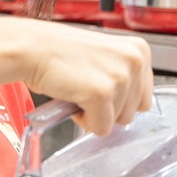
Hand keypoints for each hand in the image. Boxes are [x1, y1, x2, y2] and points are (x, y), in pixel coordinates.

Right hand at [20, 20, 152, 134]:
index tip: (99, 86)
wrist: (31, 48)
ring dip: (95, 114)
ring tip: (78, 90)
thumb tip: (132, 105)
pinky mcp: (102, 94)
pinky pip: (101, 128)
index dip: (119, 99)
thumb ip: (124, 76)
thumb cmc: (60, 52)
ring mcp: (120, 77)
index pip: (145, 97)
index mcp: (139, 50)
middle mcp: (135, 61)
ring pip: (118, 122)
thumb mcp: (106, 57)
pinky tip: (72, 97)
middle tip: (85, 89)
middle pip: (135, 112)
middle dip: (109, 109)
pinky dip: (84, 121)